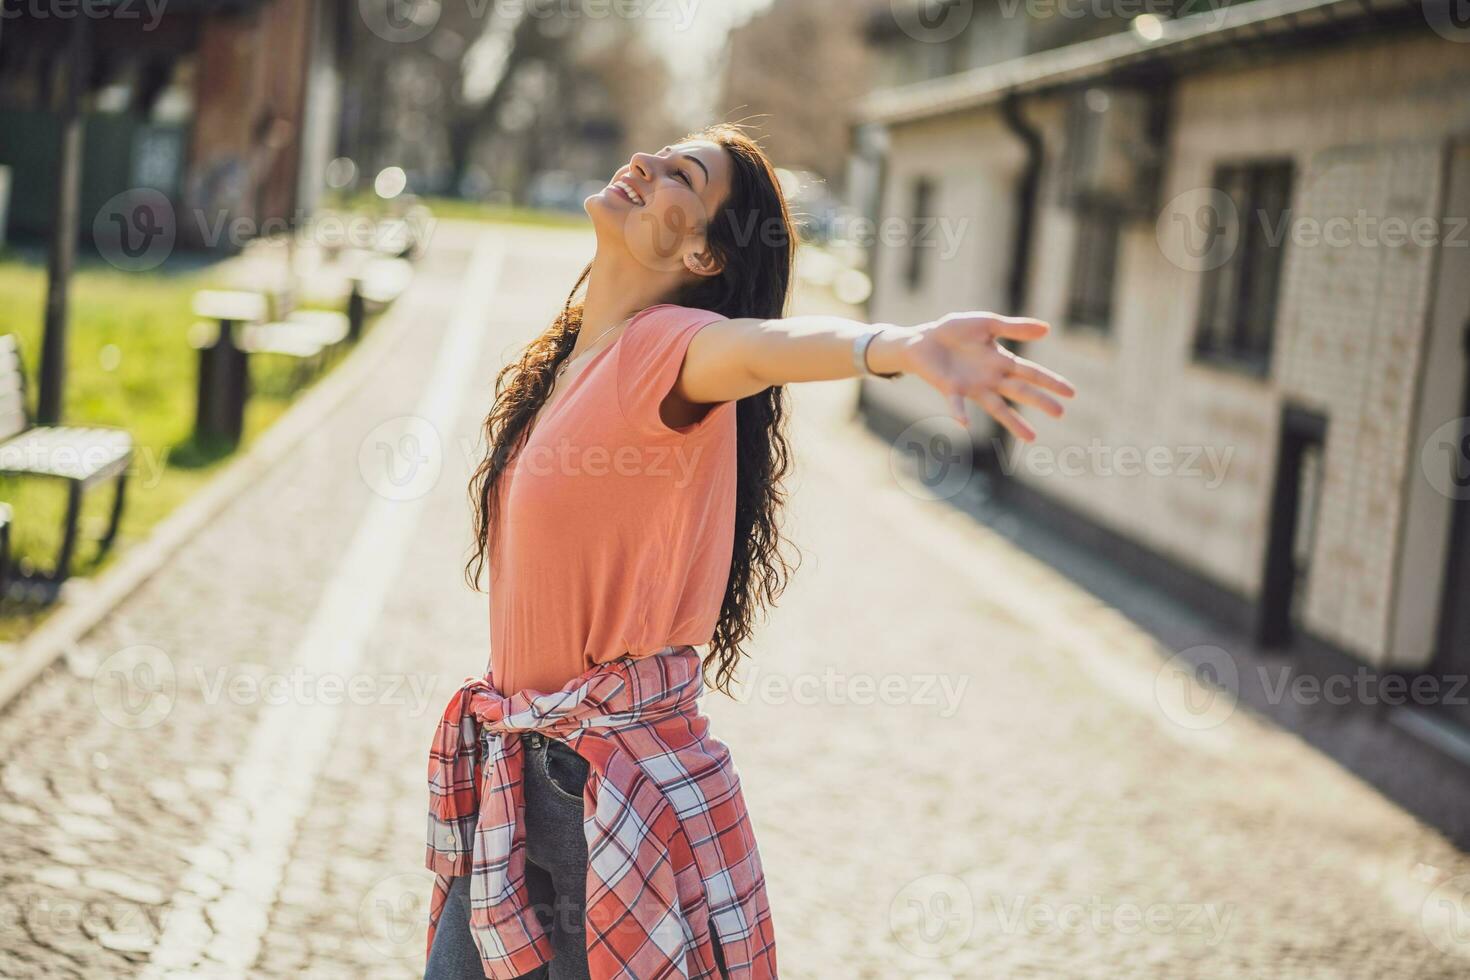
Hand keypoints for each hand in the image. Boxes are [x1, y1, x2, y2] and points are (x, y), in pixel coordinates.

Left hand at [868, 312, 1075, 441]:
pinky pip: (957, 403)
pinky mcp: (951, 389)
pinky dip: (960, 413)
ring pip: (997, 407)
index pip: (1032, 373)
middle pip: (1021, 391)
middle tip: (1060, 413)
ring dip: (1013, 421)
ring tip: (1032, 438)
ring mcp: (972, 386)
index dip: (1051, 382)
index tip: (1071, 393)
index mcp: (1001, 362)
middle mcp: (991, 378)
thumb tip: (1047, 329)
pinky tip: (965, 423)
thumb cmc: (956, 331)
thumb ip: (1014, 328)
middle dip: (1040, 401)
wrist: (924, 338)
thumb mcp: (987, 323)